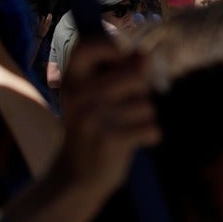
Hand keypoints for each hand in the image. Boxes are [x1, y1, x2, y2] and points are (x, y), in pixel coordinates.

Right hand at [55, 39, 159, 197]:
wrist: (76, 176)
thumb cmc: (94, 127)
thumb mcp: (97, 96)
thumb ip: (121, 72)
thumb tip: (145, 54)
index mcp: (71, 81)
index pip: (86, 46)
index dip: (110, 44)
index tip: (122, 57)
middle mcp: (78, 96)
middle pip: (135, 74)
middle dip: (142, 90)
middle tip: (128, 106)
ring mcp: (93, 118)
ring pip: (146, 104)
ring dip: (145, 116)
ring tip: (124, 127)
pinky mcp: (109, 140)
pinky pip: (151, 127)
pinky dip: (150, 136)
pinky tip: (133, 143)